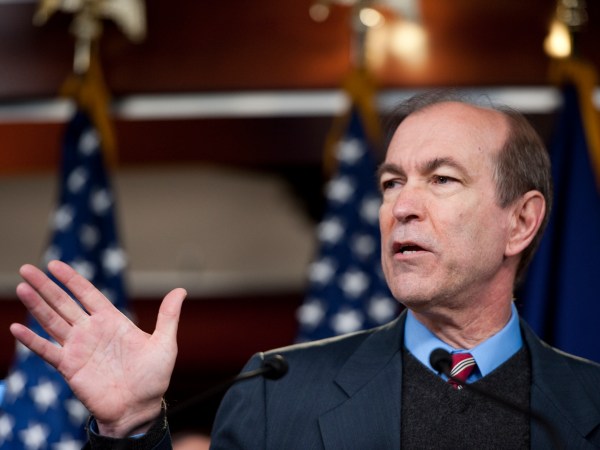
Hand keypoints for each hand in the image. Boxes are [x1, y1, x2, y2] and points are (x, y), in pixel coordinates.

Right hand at [10, 260, 185, 436]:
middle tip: (27, 269)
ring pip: (52, 321)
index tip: (55, 265)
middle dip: (46, 286)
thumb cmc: (153, 378)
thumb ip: (168, 316)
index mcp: (112, 321)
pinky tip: (17, 327)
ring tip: (21, 287)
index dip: (72, 279)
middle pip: (64, 303)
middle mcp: (92, 331)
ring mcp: (79, 348)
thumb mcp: (164, 343)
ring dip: (36, 305)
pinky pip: (47, 351)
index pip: (88, 294)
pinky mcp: (70, 367)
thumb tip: (181, 290)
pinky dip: (32, 340)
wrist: (139, 409)